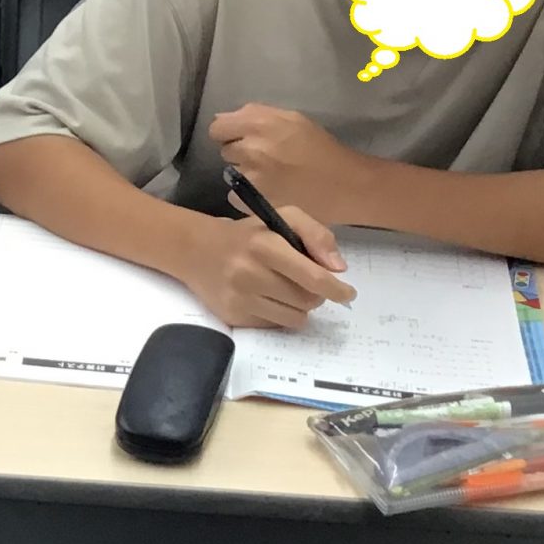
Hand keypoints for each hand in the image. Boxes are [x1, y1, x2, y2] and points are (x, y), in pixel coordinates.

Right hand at [184, 208, 353, 330]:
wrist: (196, 250)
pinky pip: (275, 325)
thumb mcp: (282, 218)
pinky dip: (280, 314)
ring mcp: (239, 298)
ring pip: (295, 318)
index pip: (313, 277)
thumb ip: (316, 235)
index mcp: (265, 246)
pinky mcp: (233, 316)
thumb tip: (338, 269)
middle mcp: (250, 273)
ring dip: (300, 307)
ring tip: (287, 290)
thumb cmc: (248, 234)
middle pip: (307, 301)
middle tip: (308, 284)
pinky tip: (267, 298)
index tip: (347, 293)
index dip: (337, 289)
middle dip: (316, 295)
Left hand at [207, 104, 370, 222]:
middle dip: (241, 153)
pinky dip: (248, 196)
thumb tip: (223, 120)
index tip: (244, 139)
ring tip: (272, 177)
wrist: (346, 186)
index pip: (218, 128)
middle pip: (225, 150)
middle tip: (266, 159)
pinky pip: (235, 196)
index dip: (230, 133)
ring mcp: (251, 177)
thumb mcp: (293, 120)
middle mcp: (251, 149)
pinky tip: (270, 193)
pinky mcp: (253, 202)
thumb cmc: (321, 150)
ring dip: (245, 174)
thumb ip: (256, 115)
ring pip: (231, 173)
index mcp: (260, 124)